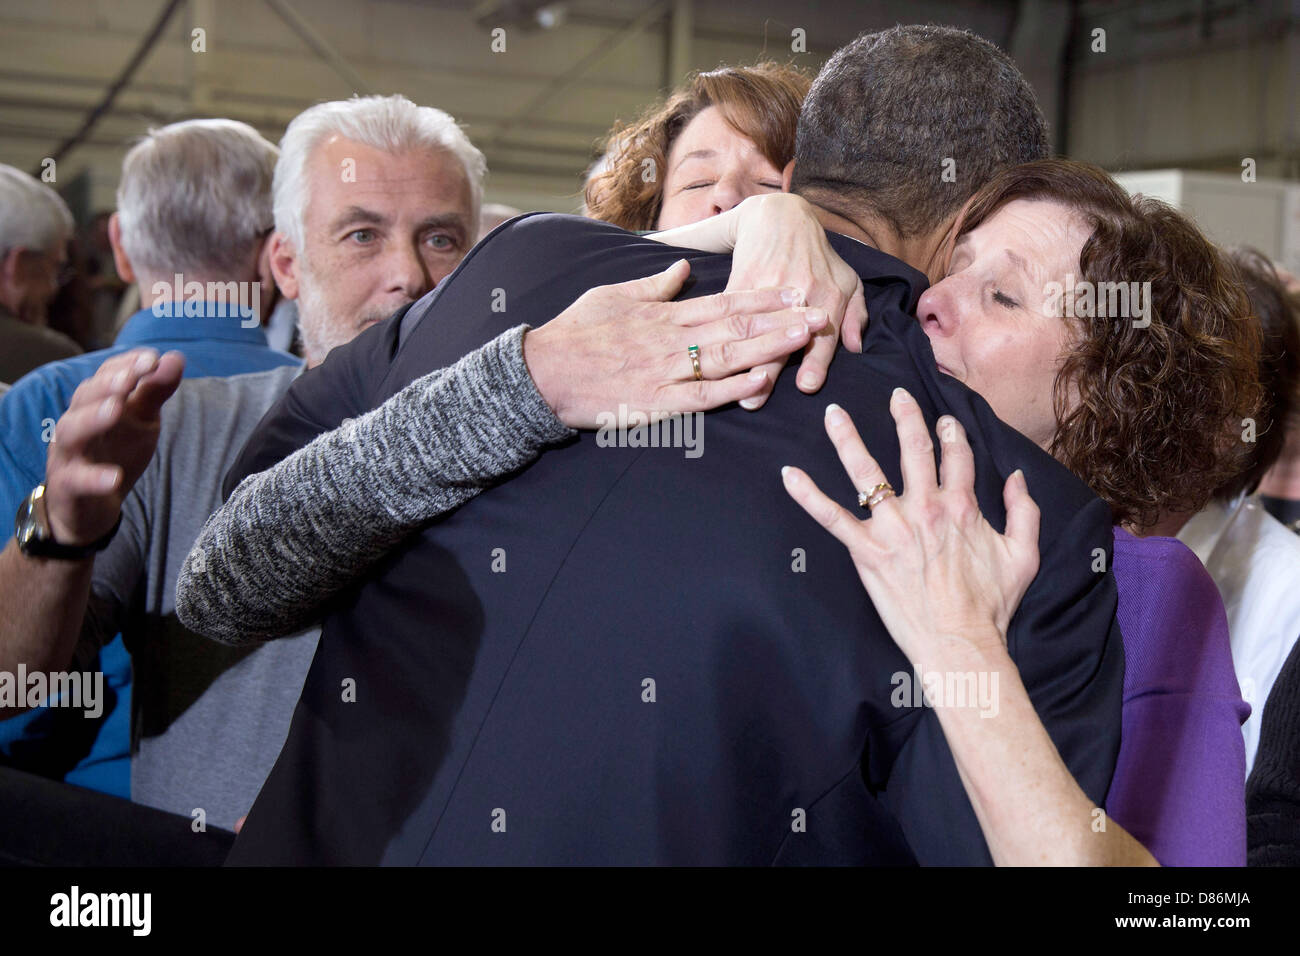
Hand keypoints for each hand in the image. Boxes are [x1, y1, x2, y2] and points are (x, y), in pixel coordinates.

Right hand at [43, 348, 184, 546]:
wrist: (89, 504)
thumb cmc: (116, 451)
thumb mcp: (141, 420)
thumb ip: (155, 391)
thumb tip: (175, 357)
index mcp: (95, 403)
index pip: (106, 376)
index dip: (126, 365)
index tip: (152, 357)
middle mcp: (76, 422)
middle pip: (83, 397)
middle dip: (107, 385)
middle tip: (129, 378)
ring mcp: (68, 454)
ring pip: (71, 431)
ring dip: (92, 418)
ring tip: (115, 410)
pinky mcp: (67, 486)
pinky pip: (76, 480)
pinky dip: (94, 478)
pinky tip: (113, 478)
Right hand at [523, 258, 826, 427]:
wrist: (542, 372)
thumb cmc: (575, 332)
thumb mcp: (613, 295)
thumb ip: (654, 284)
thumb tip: (684, 268)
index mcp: (664, 313)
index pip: (725, 301)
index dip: (764, 296)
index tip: (794, 289)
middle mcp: (672, 338)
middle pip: (737, 325)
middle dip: (781, 318)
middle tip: (819, 310)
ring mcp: (666, 370)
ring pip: (728, 356)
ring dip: (769, 346)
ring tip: (804, 338)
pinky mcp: (657, 402)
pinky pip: (703, 396)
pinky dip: (733, 388)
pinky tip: (763, 381)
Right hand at [728, 193, 867, 408]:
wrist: (783, 217)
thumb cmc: (820, 257)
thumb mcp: (848, 281)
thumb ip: (855, 317)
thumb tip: (857, 349)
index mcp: (829, 296)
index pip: (822, 337)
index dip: (815, 363)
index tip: (807, 387)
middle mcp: (802, 291)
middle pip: (784, 338)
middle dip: (770, 370)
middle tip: (756, 400)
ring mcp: (770, 285)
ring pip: (755, 330)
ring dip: (741, 361)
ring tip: (731, 388)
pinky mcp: (743, 280)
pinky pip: (734, 312)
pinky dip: (723, 336)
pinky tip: (714, 357)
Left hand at [780, 389, 1039, 664]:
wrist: (960, 643)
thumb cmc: (991, 606)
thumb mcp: (1024, 556)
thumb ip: (1025, 512)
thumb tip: (1017, 478)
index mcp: (963, 506)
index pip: (957, 456)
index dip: (952, 434)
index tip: (945, 420)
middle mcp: (926, 508)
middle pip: (913, 450)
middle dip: (905, 417)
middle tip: (896, 395)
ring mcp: (893, 528)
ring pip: (866, 473)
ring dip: (848, 440)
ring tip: (832, 414)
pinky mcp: (867, 551)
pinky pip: (831, 517)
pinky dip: (808, 495)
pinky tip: (789, 474)